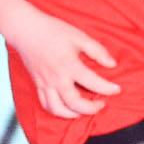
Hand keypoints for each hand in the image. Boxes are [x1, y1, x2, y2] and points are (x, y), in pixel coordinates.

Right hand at [0, 0, 118, 117]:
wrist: (26, 30)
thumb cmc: (53, 31)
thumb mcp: (79, 36)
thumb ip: (97, 51)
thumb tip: (112, 64)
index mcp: (68, 64)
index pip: (92, 82)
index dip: (108, 88)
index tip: (117, 89)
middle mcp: (56, 78)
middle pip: (75, 103)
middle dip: (92, 108)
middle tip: (102, 103)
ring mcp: (45, 83)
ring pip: (59, 109)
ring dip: (74, 114)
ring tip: (85, 109)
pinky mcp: (38, 85)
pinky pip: (46, 105)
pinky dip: (58, 111)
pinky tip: (67, 108)